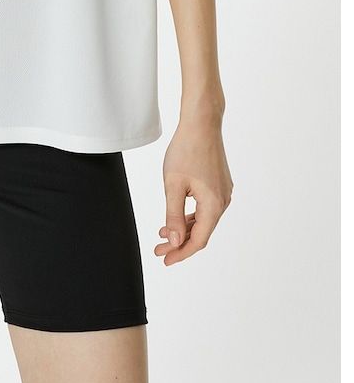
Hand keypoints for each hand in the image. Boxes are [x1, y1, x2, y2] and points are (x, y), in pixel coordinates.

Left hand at [155, 112, 233, 265]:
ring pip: (203, 219)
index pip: (198, 240)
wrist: (202, 123)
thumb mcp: (173, 185)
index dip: (181, 252)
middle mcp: (223, 201)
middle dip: (180, 242)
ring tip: (163, 234)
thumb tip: (175, 241)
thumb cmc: (186, 150)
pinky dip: (191, 215)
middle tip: (159, 249)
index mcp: (214, 205)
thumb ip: (173, 215)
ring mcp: (223, 192)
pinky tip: (176, 216)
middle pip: (201, 231)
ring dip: (184, 228)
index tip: (165, 259)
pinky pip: (205, 207)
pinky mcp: (219, 183)